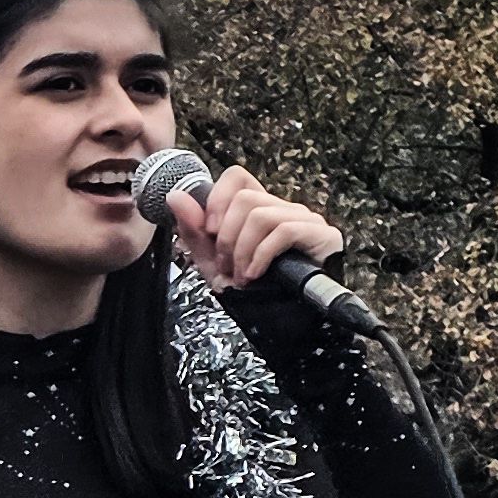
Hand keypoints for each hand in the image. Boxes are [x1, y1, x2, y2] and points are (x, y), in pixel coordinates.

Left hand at [167, 164, 344, 295]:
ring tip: (241, 276)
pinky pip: (283, 230)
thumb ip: (193, 230)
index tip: (208, 231)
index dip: (217, 199)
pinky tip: (256, 275)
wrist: (282, 320)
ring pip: (260, 215)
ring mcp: (305, 219)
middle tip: (226, 266)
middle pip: (245, 199)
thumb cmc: (250, 288)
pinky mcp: (321, 235)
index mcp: (258, 209)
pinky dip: (261, 255)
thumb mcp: (212, 261)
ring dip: (242, 251)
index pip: (237, 176)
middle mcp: (283, 208)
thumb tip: (175, 196)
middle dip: (226, 237)